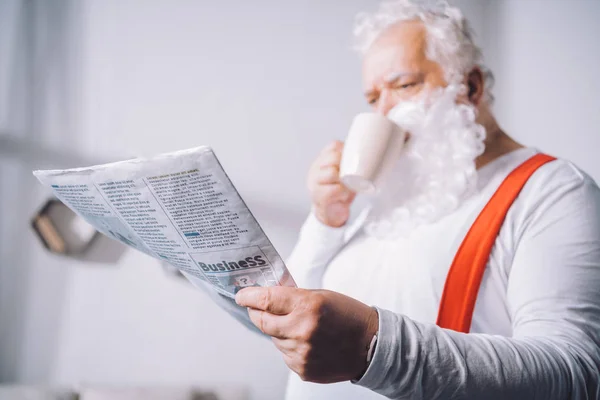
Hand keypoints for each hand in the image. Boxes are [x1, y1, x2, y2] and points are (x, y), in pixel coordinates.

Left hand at [235, 286, 378, 382]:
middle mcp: (302, 330)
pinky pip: (285, 354)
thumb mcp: (322, 295)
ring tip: (299, 327)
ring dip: (279, 331)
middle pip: (262, 321)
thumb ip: (293, 296)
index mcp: (308, 306)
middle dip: (257, 313)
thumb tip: (266, 295)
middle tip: (257, 308)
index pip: (266, 300)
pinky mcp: (303, 369)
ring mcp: (301, 353)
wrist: (371, 346)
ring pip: (274, 339)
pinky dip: (290, 346)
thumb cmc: (348, 316)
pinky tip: (308, 342)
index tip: (242, 295)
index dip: (249, 296)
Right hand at [307, 141, 355, 226]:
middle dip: (346, 165)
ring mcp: (314, 182)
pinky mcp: (319, 196)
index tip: (354, 160)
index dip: (346, 151)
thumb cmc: (339, 191)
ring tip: (348, 185)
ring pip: (332, 173)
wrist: (330, 212)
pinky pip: (334, 189)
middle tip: (352, 174)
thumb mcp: (344, 173)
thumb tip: (371, 153)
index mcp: (322, 161)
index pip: (333, 146)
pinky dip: (343, 192)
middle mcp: (315, 169)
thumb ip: (350, 162)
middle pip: (333, 157)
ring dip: (345, 179)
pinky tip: (344, 194)